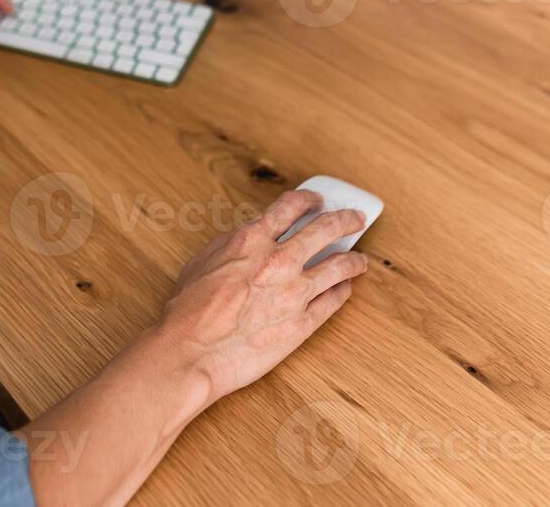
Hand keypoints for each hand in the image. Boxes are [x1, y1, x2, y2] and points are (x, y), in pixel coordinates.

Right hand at [154, 190, 368, 404]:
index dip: (308, 199)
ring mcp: (295, 292)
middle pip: (325, 228)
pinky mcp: (302, 323)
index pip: (290, 206)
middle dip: (345, 219)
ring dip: (354, 259)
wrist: (192, 350)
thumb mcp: (204, 260)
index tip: (316, 200)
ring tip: (361, 259)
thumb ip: (233, 245)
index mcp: (252, 240)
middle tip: (354, 219)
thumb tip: (250, 239)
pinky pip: (333, 302)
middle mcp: (279, 260)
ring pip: (340, 266)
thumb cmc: (189, 310)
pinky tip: (345, 288)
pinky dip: (342, 291)